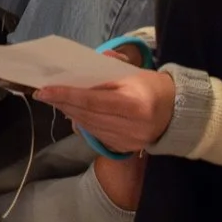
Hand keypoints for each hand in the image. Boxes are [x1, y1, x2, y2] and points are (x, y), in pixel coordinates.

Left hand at [33, 68, 175, 155]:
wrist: (178, 113)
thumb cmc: (153, 87)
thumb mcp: (133, 74)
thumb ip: (106, 74)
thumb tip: (76, 73)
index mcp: (135, 106)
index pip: (93, 101)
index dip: (67, 95)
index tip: (44, 90)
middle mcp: (131, 127)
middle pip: (88, 115)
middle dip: (63, 103)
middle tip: (43, 93)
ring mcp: (127, 141)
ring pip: (89, 126)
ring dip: (70, 112)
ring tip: (55, 100)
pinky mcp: (123, 148)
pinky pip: (96, 133)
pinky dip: (82, 122)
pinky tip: (73, 111)